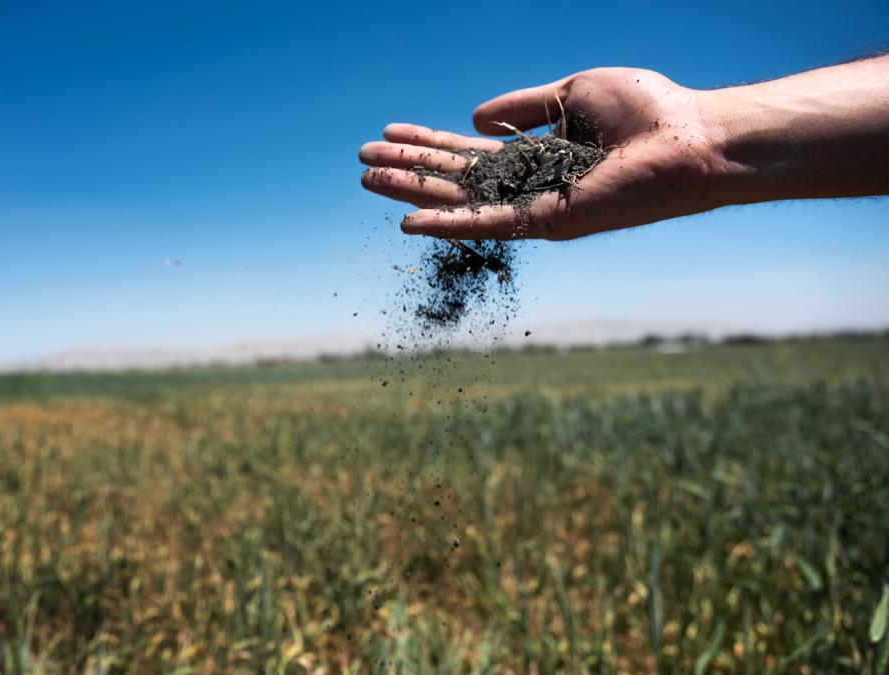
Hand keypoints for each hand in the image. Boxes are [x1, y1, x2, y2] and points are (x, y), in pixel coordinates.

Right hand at [359, 68, 726, 240]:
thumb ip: (523, 106)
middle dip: (408, 167)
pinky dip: (446, 224)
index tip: (389, 133)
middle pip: (454, 177)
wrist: (692, 139)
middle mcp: (529, 185)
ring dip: (411, 192)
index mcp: (535, 154)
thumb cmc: (647, 112)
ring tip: (367, 180)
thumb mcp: (572, 94)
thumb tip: (475, 119)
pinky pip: (486, 225)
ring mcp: (534, 207)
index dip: (428, 142)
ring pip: (459, 200)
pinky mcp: (547, 224)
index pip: (468, 151)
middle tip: (361, 160)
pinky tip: (408, 221)